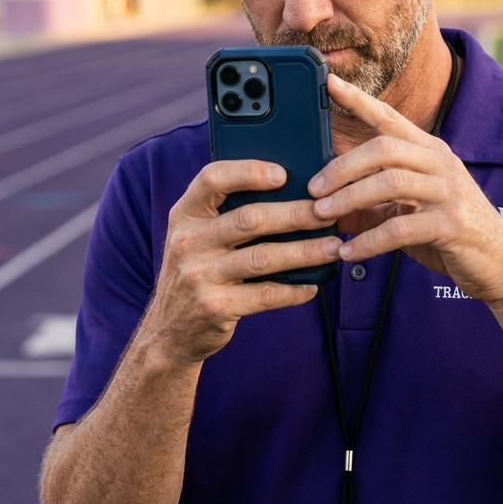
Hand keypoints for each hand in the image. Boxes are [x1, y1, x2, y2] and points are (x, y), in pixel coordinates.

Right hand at [143, 160, 341, 364]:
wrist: (168, 332)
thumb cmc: (195, 273)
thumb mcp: (194, 238)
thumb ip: (224, 215)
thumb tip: (288, 193)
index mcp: (184, 215)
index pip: (212, 178)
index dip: (248, 171)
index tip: (283, 174)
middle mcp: (188, 242)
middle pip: (249, 219)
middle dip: (295, 213)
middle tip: (328, 212)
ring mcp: (199, 276)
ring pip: (263, 257)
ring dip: (305, 251)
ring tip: (334, 248)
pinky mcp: (214, 307)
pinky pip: (264, 295)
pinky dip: (293, 290)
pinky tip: (312, 286)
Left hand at [307, 75, 502, 305]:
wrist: (500, 265)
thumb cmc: (449, 233)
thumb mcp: (409, 211)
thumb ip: (372, 204)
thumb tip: (325, 206)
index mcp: (430, 152)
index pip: (390, 118)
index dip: (359, 100)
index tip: (329, 82)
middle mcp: (441, 163)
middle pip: (384, 149)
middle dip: (342, 167)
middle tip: (313, 189)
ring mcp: (450, 192)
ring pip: (390, 182)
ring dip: (349, 199)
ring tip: (322, 216)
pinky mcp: (453, 225)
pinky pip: (401, 227)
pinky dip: (369, 241)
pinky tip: (348, 253)